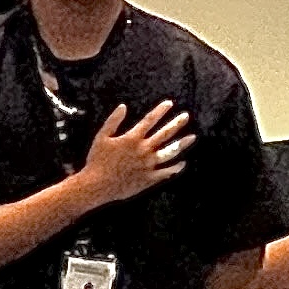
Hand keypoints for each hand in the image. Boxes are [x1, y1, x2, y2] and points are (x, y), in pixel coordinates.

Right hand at [73, 102, 193, 205]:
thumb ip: (113, 121)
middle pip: (165, 134)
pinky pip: (167, 172)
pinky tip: (182, 163)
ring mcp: (148, 164)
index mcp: (132, 139)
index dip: (160, 111)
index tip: (169, 103)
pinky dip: (176, 167)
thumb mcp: (101, 137)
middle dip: (176, 123)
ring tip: (192, 137)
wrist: (96, 185)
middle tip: (186, 116)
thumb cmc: (96, 160)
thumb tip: (123, 106)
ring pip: (170, 152)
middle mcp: (143, 150)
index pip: (150, 120)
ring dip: (182, 143)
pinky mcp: (149, 178)